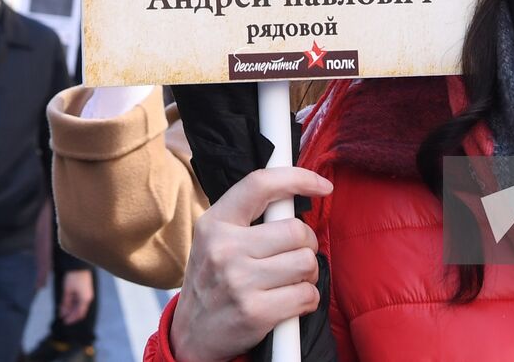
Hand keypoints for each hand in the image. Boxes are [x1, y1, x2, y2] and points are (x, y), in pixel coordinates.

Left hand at [59, 269, 94, 324]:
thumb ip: (65, 303)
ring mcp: (86, 294)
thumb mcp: (67, 291)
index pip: (79, 314)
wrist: (79, 265)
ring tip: (61, 311)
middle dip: (70, 314)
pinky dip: (72, 303)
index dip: (72, 319)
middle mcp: (87, 298)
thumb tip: (62, 313)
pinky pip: (78, 300)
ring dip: (70, 309)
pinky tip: (65, 304)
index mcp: (85, 299)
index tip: (64, 322)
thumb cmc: (73, 278)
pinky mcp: (84, 290)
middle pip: (79, 310)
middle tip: (61, 317)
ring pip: (78, 306)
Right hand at [171, 167, 332, 361]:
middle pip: (296, 230)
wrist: (190, 335)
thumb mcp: (216, 239)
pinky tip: (291, 301)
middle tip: (296, 254)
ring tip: (291, 279)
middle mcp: (224, 249)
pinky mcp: (255, 313)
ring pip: (307, 263)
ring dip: (309, 273)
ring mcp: (239, 282)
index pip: (260, 184)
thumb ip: (249, 216)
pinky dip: (308, 299)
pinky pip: (307, 295)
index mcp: (215, 223)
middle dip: (307, 243)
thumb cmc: (213, 280)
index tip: (323, 186)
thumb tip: (296, 191)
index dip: (298, 178)